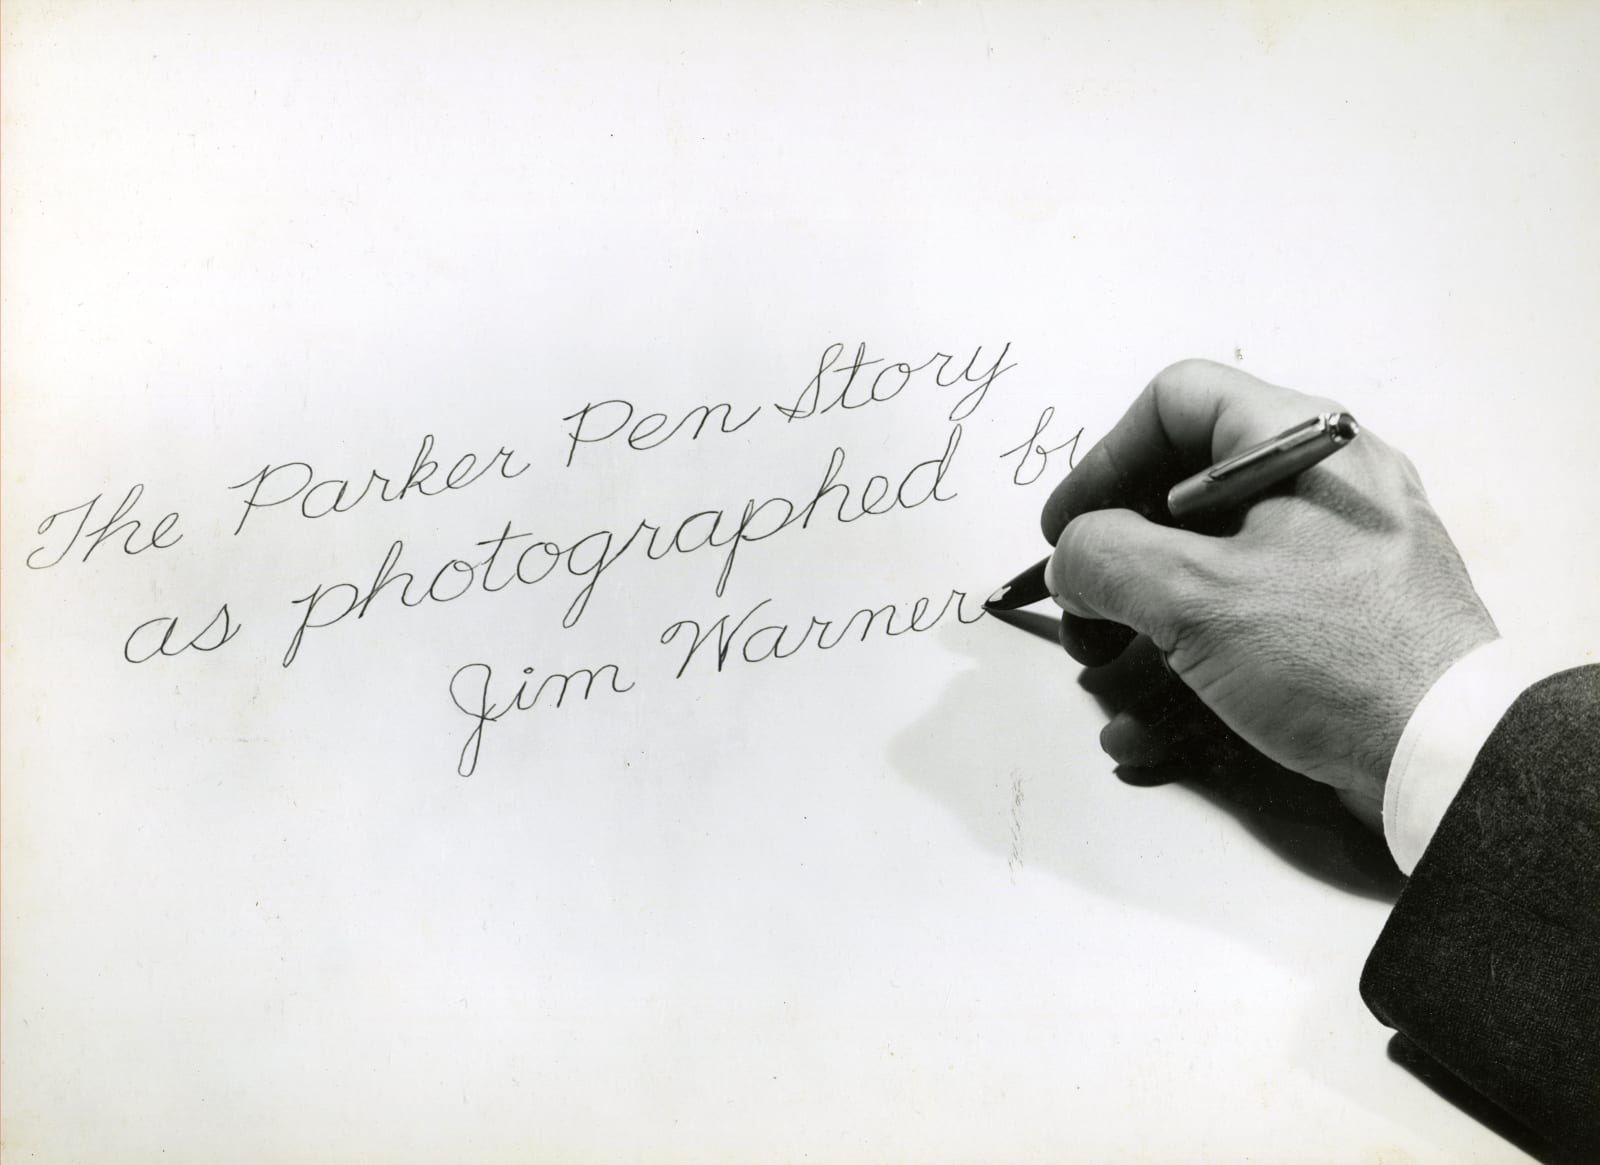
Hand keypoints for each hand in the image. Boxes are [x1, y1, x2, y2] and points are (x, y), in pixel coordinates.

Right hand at [1041, 359, 1497, 813]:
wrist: (1452, 761)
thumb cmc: (1338, 656)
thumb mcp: (1195, 597)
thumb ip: (1105, 559)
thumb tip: (1071, 557)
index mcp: (1303, 446)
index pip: (1178, 404)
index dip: (1104, 461)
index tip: (1067, 527)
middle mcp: (1324, 490)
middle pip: (1185, 498)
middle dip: (1115, 565)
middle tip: (1079, 613)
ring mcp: (1335, 561)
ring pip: (1207, 575)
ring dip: (1138, 632)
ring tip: (1103, 679)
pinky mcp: (1339, 626)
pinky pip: (1244, 629)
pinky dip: (1187, 671)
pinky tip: (1143, 731)